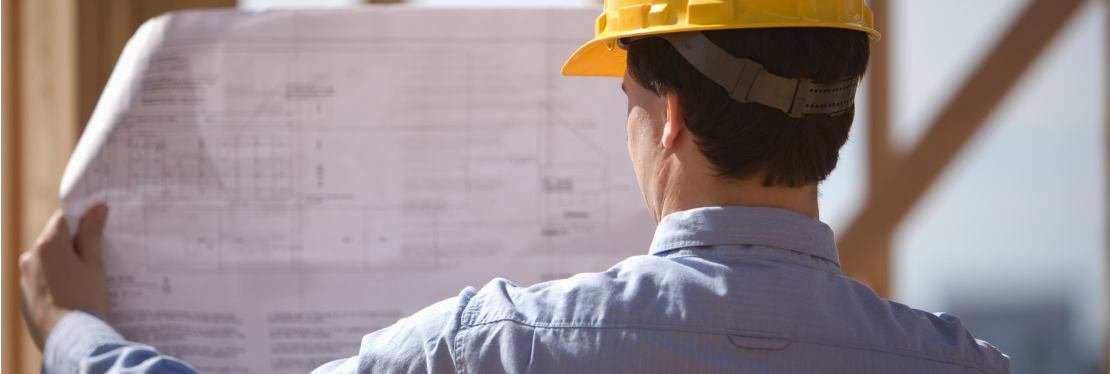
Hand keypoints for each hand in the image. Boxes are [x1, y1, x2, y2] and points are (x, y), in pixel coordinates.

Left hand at [20, 205, 111, 349]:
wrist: (70, 340)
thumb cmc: (85, 299)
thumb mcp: (94, 264)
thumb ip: (92, 235)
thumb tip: (96, 209)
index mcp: (47, 246)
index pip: (63, 218)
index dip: (82, 218)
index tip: (99, 221)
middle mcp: (30, 259)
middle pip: (55, 241)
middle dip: (75, 244)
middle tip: (99, 255)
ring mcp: (25, 280)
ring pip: (49, 262)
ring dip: (66, 265)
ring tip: (88, 280)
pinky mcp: (25, 298)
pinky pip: (43, 281)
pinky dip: (58, 282)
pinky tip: (75, 295)